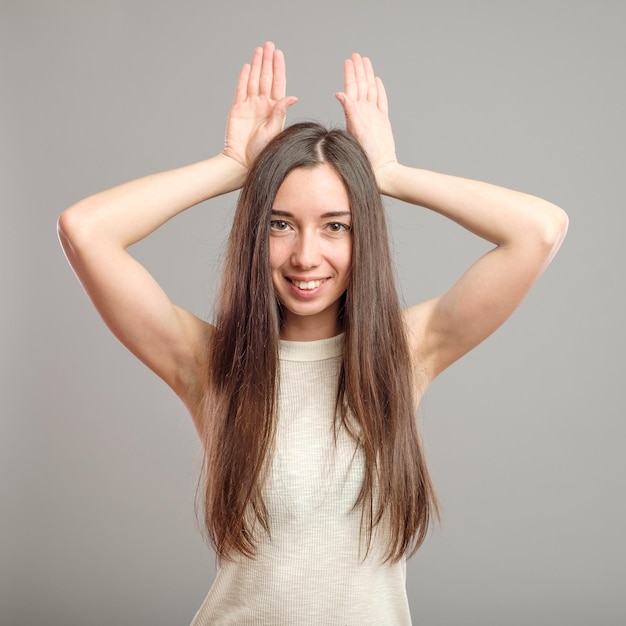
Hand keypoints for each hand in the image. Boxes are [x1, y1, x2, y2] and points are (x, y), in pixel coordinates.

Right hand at [223, 42, 297, 169]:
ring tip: (259, 50)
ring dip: (257, 65)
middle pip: (265, 78)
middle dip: (267, 61)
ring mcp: (250, 106)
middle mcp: (263, 105)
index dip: (278, 68)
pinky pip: (241, 90)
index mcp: (274, 109)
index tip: (278, 54)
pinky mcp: (237, 110)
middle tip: (268, 44)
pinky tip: (248, 67)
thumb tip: (293, 97)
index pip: (277, 83)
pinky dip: (244, 78)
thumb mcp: (274, 130)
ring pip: (254, 80)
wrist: (243, 162)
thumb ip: (280, 111)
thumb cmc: (262, 151)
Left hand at [335, 54, 397, 190]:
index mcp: (354, 113)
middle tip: (356, 55)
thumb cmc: (364, 155)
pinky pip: (381, 101)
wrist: (380, 168)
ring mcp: (373, 116)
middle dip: (359, 70)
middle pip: (361, 85)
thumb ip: (350, 112)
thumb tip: (340, 94)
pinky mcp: (383, 121)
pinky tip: (376, 81)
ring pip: (371, 90)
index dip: (350, 74)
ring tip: (366, 62)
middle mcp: (363, 112)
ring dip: (368, 76)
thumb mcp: (355, 131)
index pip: (352, 88)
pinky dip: (379, 90)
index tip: (349, 60)